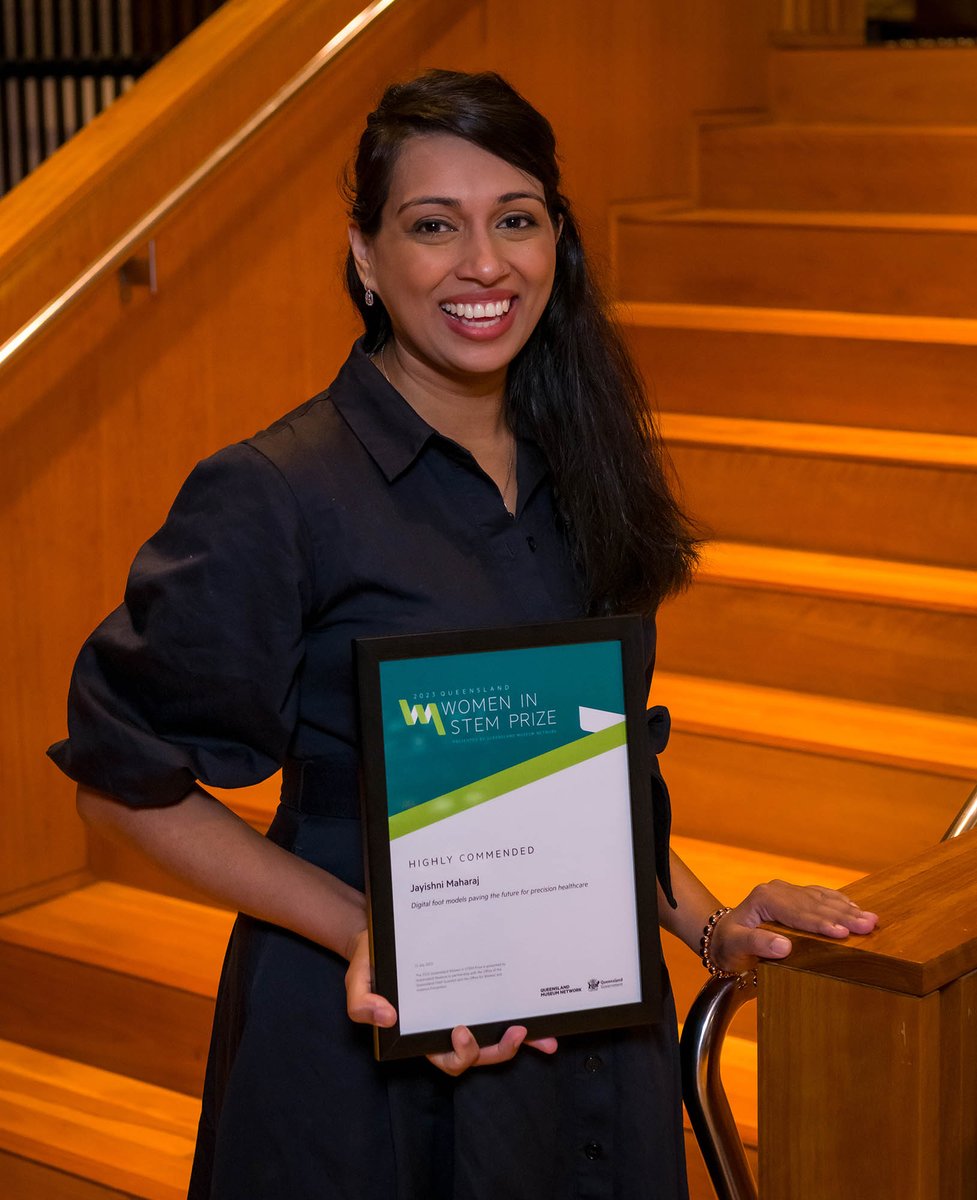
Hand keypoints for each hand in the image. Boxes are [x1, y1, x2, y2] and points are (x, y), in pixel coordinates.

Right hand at [344, 929, 558, 1074]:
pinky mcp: (478, 992)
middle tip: (514, 1033)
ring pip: (496, 1038)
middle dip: (498, 1051)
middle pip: (478, 1054)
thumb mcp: (358, 981)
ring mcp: (466, 1010)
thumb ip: (362, 1002)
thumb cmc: (372, 962)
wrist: (382, 935)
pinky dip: (525, 1020)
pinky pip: (502, 1011)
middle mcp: (447, 1027)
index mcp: (422, 1033)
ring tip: (542, 1038)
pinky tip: (543, 1020)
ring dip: (521, 1043)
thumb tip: (385, 1016)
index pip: (444, 1057)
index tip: (462, 1031)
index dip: (459, 1054)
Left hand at [709, 880, 877, 974]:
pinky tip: (855, 908)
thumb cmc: (729, 944)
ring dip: (847, 909)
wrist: (722, 936)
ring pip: (821, 899)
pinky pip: (819, 896)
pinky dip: (838, 902)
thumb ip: (757, 944)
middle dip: (843, 915)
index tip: (843, 933)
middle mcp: (777, 890)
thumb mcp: (736, 946)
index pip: (798, 913)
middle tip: (868, 925)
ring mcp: (786, 891)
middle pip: (814, 904)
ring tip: (870, 919)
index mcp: (764, 899)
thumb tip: (785, 946)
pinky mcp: (793, 896)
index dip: (821, 923)